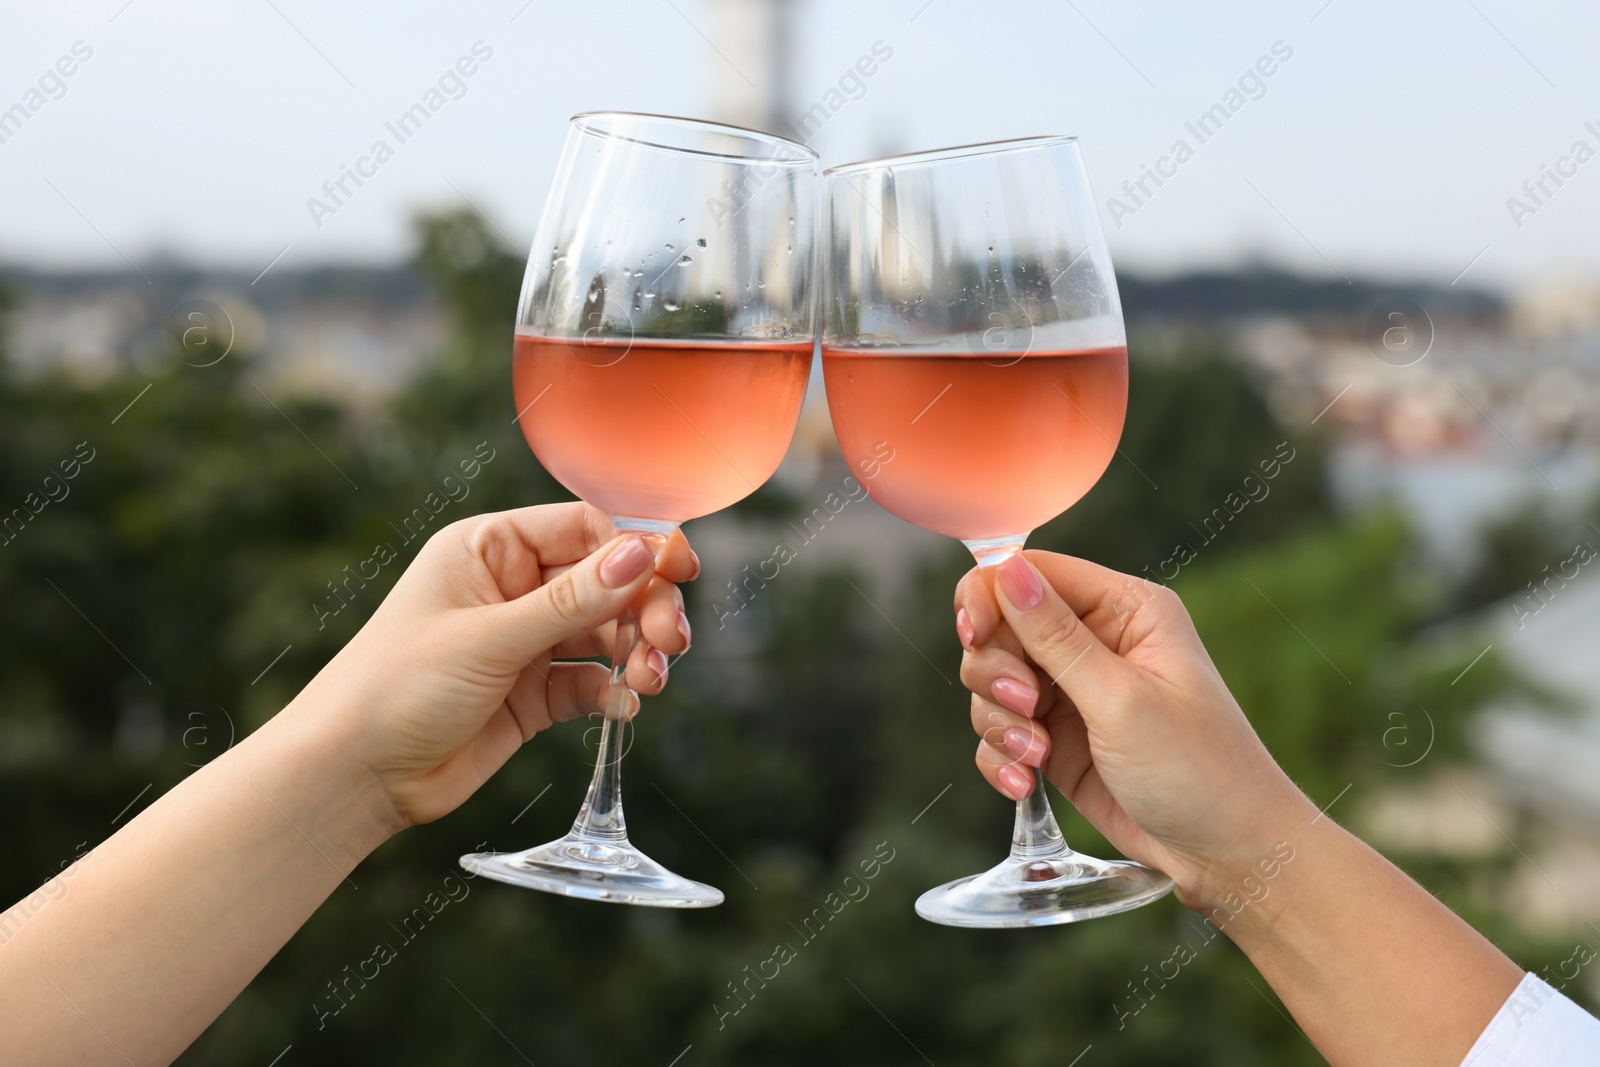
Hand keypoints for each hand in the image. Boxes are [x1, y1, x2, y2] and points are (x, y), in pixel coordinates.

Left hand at [287, 502, 696, 828]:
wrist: (352, 777)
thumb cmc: (395, 689)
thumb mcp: (489, 638)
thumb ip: (571, 600)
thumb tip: (641, 553)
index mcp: (488, 550)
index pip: (582, 528)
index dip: (636, 547)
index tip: (680, 571)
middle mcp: (510, 589)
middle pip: (605, 580)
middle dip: (644, 606)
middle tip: (668, 641)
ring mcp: (522, 642)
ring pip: (605, 632)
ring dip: (637, 652)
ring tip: (653, 680)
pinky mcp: (531, 694)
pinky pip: (591, 680)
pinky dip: (615, 690)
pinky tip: (626, 705)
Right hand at [954, 551, 1314, 909]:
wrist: (1227, 855)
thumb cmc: (1198, 769)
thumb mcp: (1121, 699)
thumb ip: (1055, 636)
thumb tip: (1006, 568)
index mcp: (1125, 609)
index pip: (1032, 573)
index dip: (991, 598)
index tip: (974, 637)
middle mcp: (1096, 642)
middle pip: (1001, 626)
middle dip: (997, 671)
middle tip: (1027, 708)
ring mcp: (1074, 692)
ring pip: (992, 682)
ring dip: (999, 721)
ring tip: (1035, 757)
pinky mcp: (1058, 740)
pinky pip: (1000, 731)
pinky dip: (1001, 755)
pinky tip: (1024, 783)